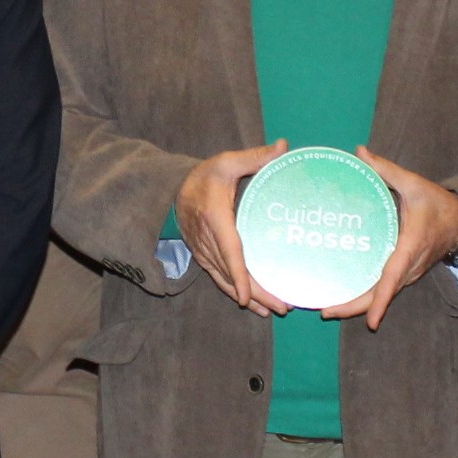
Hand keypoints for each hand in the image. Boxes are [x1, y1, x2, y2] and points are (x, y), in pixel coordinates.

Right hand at [174, 139, 291, 315]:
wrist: (173, 189)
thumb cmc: (205, 176)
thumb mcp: (226, 162)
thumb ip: (255, 157)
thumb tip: (284, 147)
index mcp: (215, 218)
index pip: (228, 250)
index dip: (238, 274)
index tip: (246, 295)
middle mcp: (207, 240)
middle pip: (231, 272)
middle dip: (255, 293)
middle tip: (281, 307)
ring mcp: (204, 251)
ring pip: (226, 280)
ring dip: (249, 297)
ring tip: (274, 310)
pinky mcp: (204, 257)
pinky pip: (219, 279)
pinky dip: (235, 292)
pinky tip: (252, 305)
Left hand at [317, 149, 457, 330]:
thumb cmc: (438, 202)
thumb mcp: (414, 183)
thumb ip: (386, 169)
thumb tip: (359, 152)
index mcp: (410, 246)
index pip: (393, 277)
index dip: (382, 299)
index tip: (371, 321)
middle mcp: (410, 266)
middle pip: (383, 295)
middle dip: (356, 308)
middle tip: (326, 311)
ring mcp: (409, 273)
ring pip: (383, 295)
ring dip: (358, 304)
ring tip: (329, 307)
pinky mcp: (406, 273)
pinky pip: (386, 288)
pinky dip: (367, 296)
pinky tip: (345, 294)